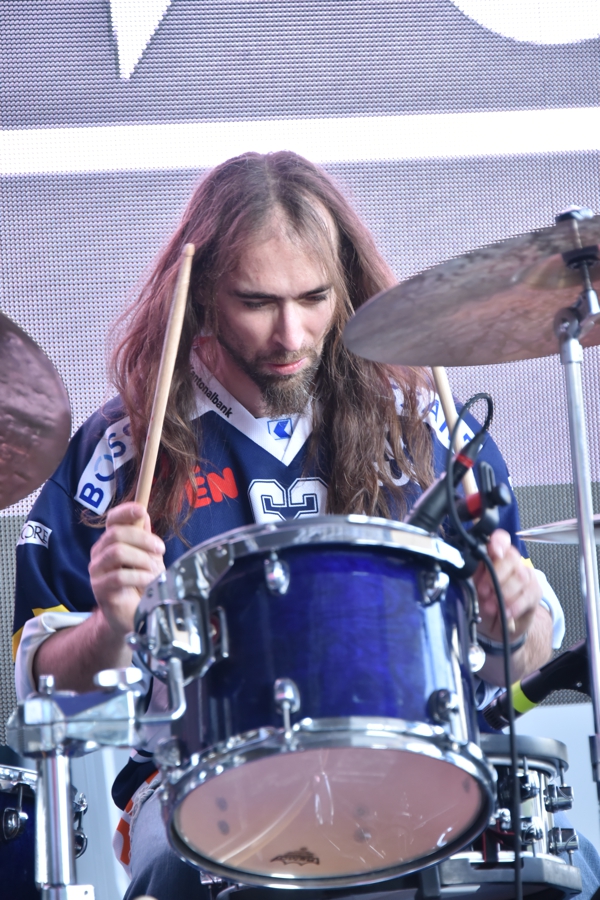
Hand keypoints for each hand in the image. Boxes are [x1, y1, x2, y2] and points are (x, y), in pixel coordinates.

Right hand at [88, 501, 164, 639]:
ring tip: (154, 570)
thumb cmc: (141, 584)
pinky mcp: (100, 590)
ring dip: (141, 559)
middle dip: (142, 539)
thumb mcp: (148, 557)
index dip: (125, 512)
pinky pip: (118, 577)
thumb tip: (143, 514)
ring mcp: (97, 572)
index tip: (141, 510)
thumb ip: (144, 537)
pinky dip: (139, 576)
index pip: (111, 520)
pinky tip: (148, 582)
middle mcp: (99, 554)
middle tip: (160, 549)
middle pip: (115, 534)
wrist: (133, 616)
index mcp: (110, 542)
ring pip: (116, 552)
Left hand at [473, 528, 540, 643]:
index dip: (499, 542)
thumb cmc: (481, 601)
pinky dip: (515, 604)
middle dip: (496, 575)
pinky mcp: (534, 592)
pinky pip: (529, 594)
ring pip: (521, 576)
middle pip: (511, 557)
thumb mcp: (470, 586)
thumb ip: (469, 573)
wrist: (495, 625)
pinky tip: (506, 612)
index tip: (494, 551)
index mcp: (494, 556)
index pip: (501, 539)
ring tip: (492, 605)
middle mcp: (512, 562)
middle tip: (484, 591)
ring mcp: (525, 576)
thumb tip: (464, 565)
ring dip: (504, 592)